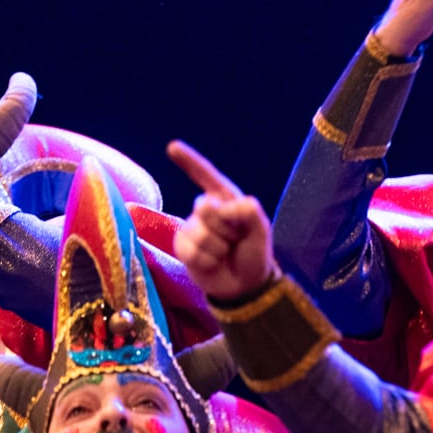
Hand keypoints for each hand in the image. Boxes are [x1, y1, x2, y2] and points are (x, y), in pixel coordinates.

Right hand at [168, 140, 273, 302]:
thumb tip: (223, 206)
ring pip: (200, 233)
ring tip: (224, 253)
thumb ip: (249, 212)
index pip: (206, 176)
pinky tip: (212, 264)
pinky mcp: (182, 247)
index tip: (172, 147)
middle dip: (225, 229)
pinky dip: (207, 260)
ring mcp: (192, 227)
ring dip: (218, 248)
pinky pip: (191, 251)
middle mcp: (205, 209)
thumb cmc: (254, 253)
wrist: (245, 285)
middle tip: (235, 241)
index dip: (189, 161)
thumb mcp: (260, 231)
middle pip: (205, 208)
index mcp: (225, 199)